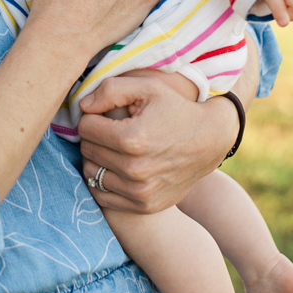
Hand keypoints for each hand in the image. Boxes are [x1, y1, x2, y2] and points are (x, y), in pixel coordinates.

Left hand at [77, 38, 258, 212]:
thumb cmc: (176, 108)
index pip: (85, 128)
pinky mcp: (144, 206)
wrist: (210, 140)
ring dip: (97, 158)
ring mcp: (140, 192)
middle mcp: (135, 170)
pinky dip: (104, 180)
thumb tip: (82, 106)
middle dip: (94, 137)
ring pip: (91, 173)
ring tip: (113, 147)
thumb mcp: (147, 87)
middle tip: (110, 129)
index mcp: (133, 139)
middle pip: (87, 150)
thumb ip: (110, 90)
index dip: (92, 117)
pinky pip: (102, 196)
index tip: (105, 114)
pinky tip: (116, 166)